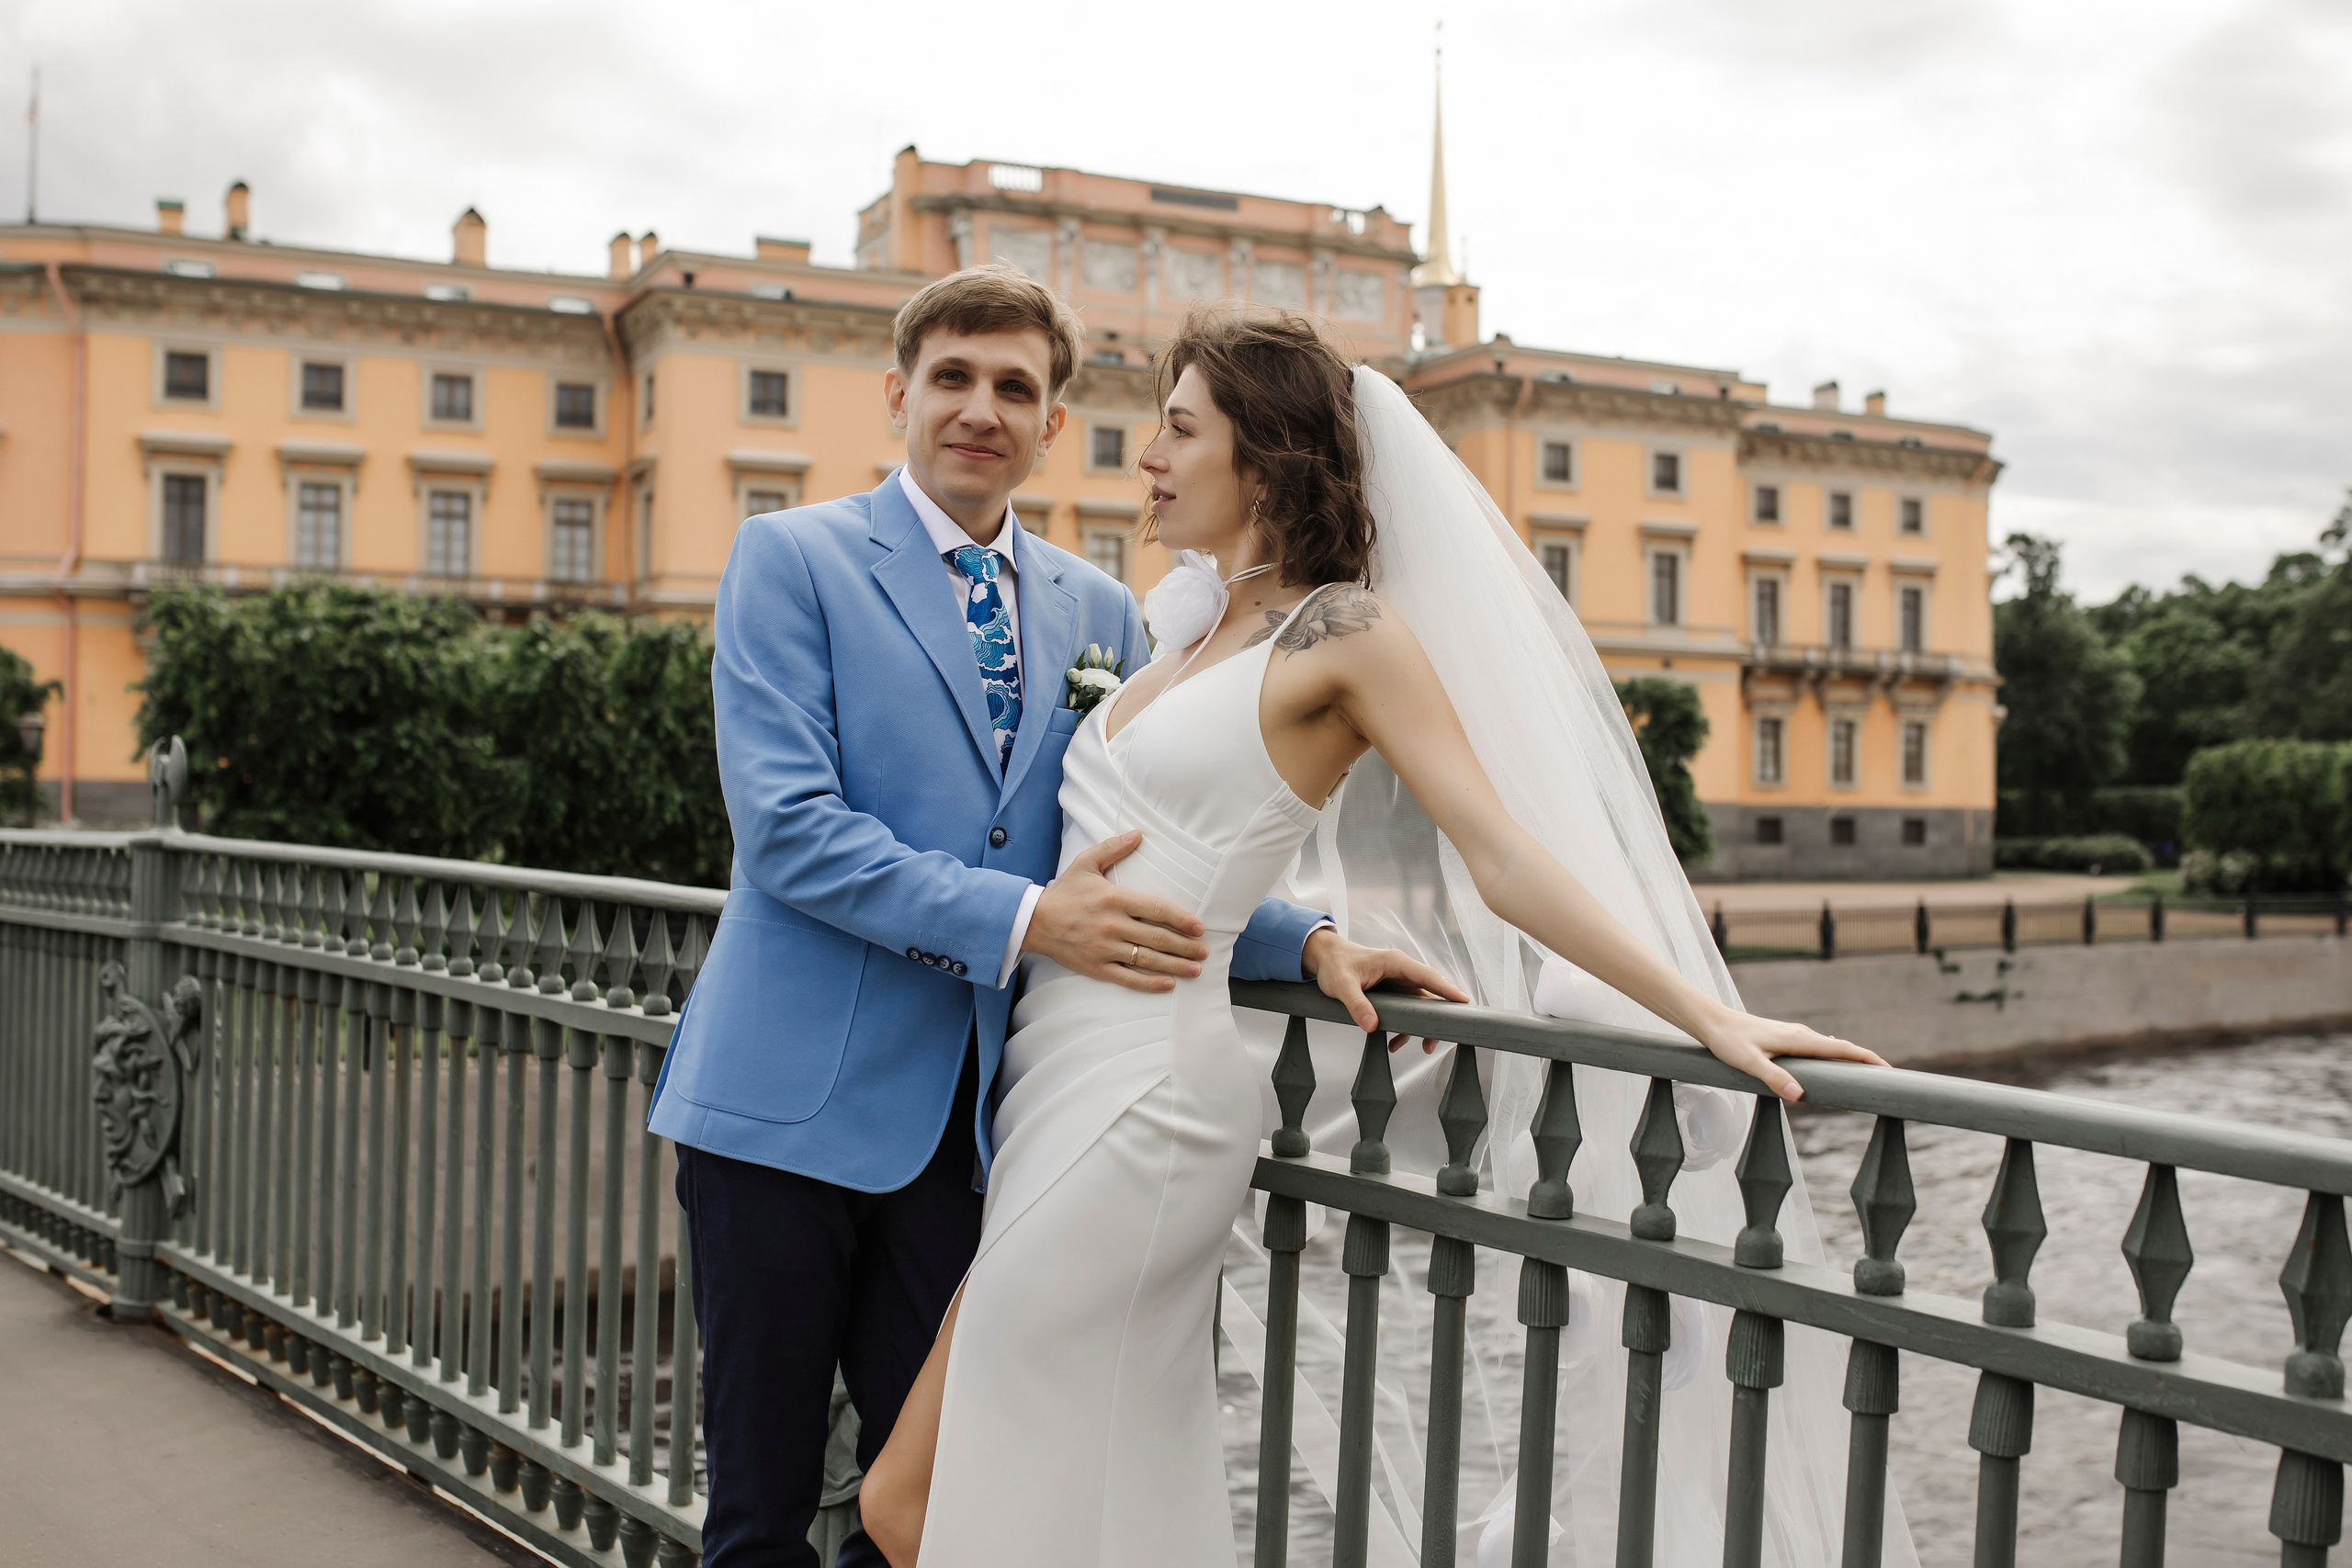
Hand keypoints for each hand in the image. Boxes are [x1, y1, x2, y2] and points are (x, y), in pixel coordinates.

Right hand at [1023, 830, 1208, 993]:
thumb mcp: (1086, 863)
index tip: (1199, 927)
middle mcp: (1114, 926)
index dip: (1181, 919)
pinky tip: (1168, 984)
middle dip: (1185, 946)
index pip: (1157, 909)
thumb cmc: (1065, 892)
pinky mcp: (1097, 967)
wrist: (1034, 921)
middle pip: (1158, 938)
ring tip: (1196, 969)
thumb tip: (1138, 834)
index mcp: (1115, 899)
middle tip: (1204, 951)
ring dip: (1175, 965)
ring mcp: (1105, 949)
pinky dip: (1149, 983)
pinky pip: (1128, 978)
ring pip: (1147, 959)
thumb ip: (1113, 848)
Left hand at [1300, 928, 1469, 1050]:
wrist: (1326, 960)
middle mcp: (1403, 972)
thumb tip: (1371, 1026)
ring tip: (1423, 1046)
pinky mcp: (1394, 994)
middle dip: (1440, 1015)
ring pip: (1422, 1006)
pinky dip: (1405, 1028)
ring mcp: (1400, 983)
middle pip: (1432, 993)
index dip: (1447, 989)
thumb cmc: (1335, 964)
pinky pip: (1408, 1012)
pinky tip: (1394, 1043)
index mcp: (1396, 962)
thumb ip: (1357, 1004)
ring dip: (1423, 1026)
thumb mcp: (1342, 985)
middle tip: (1443, 1035)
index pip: (1427, 976)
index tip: (1464, 1002)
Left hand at [1692, 1006, 1886, 1101]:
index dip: (1867, 1059)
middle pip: (1841, 1049)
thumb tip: (1800, 1096)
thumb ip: (1775, 1078)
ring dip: (1848, 1062)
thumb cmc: (1728, 1042)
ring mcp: (1794, 1035)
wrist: (1712, 1022)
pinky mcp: (1786, 1039)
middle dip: (1865, 1063)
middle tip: (1886, 1082)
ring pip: (1830, 1049)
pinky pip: (1818, 1050)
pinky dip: (1832, 1060)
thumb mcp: (1750, 1063)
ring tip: (1864, 1081)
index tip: (1889, 1071)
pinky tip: (1831, 1069)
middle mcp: (1801, 1035)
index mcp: (1799, 1039)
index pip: (1842, 1049)